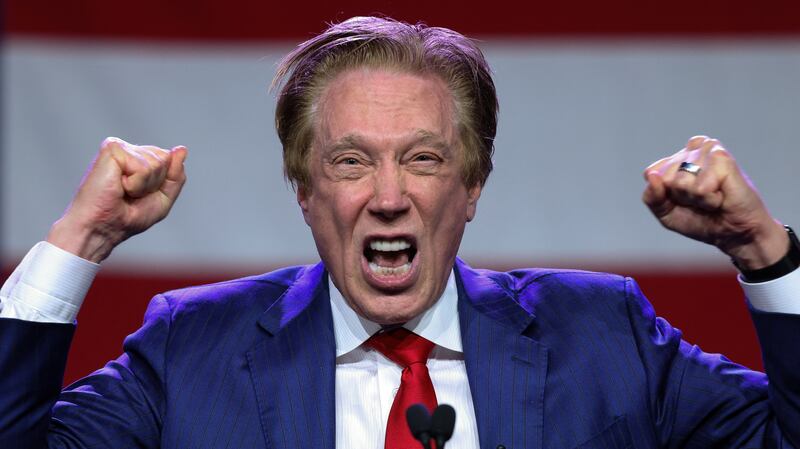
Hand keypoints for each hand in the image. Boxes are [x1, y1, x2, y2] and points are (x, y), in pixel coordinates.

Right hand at [47, 137, 187, 262]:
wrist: (101, 228)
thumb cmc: (127, 217)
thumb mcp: (163, 198)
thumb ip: (176, 174)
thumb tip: (181, 149)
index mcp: (139, 158)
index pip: (170, 159)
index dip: (162, 182)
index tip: (141, 194)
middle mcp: (128, 150)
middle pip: (165, 159)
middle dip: (154, 183)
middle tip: (130, 194)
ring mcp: (119, 148)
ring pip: (156, 163)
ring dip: (143, 185)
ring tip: (123, 191)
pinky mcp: (112, 149)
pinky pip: (143, 167)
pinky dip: (135, 184)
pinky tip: (118, 186)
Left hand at [642, 135, 786, 270]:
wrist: (733, 234)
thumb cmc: (702, 221)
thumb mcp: (667, 214)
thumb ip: (652, 197)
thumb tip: (652, 176)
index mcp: (678, 158)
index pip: (651, 173)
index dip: (664, 194)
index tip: (684, 200)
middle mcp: (693, 150)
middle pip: (665, 177)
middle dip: (680, 196)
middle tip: (701, 199)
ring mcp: (708, 151)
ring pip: (681, 180)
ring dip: (696, 198)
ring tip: (712, 196)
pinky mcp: (723, 158)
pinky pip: (699, 186)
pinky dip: (708, 199)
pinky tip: (721, 196)